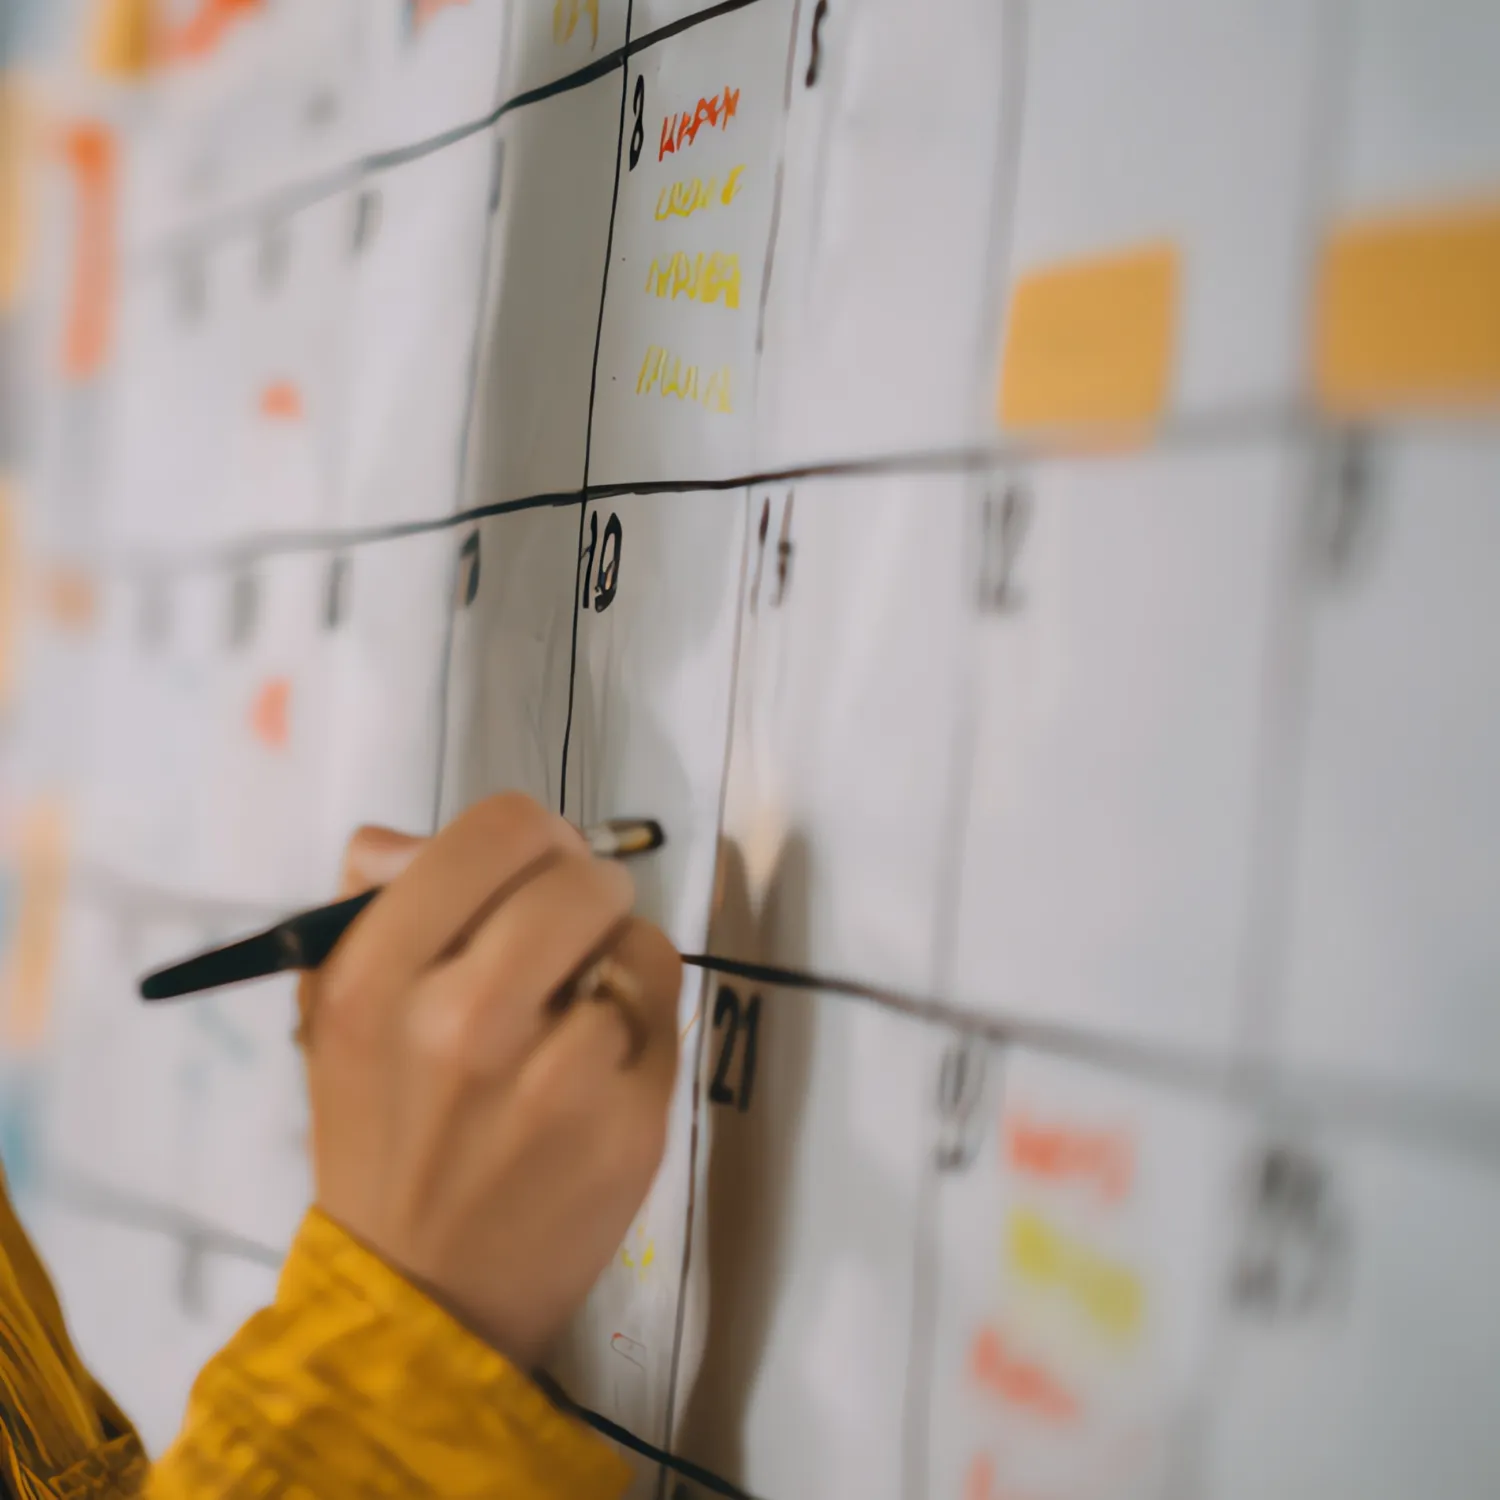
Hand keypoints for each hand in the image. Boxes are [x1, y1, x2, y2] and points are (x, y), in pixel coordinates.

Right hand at [296, 794, 681, 1367]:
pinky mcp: (630, 1123)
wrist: (421, 1297)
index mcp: (376, 979)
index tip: (533, 867)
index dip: (532, 835)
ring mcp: (556, 1078)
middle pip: (579, 875)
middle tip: (572, 923)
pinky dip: (639, 1019)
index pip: (497, 829)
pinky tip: (602, 1058)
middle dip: (585, 886)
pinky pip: (662, 1012)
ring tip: (580, 1001)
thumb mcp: (338, 1017)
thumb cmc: (382, 1138)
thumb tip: (408, 839)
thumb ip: (372, 908)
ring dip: (615, 956)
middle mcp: (463, 1021)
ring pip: (635, 939)